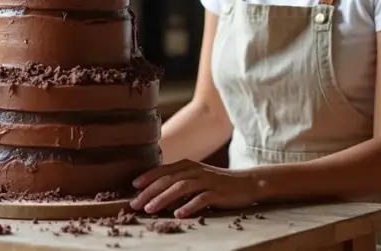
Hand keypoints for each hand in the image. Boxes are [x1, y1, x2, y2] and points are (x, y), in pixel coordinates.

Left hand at [130, 159, 258, 217]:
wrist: (247, 183)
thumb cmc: (217, 183)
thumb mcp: (196, 178)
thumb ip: (178, 181)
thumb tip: (156, 194)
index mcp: (188, 165)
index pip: (163, 170)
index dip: (148, 177)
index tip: (133, 187)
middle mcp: (195, 170)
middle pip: (168, 179)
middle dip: (150, 191)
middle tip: (136, 204)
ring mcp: (207, 180)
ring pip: (181, 187)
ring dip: (164, 198)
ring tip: (151, 209)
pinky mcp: (218, 192)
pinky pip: (201, 199)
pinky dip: (188, 206)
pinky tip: (179, 215)